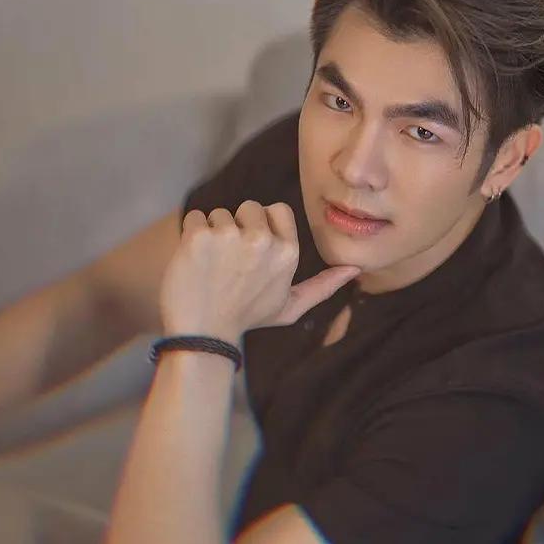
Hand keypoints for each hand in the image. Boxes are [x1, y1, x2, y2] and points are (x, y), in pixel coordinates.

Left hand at [159, 201, 358, 342]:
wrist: (202, 335)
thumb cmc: (247, 318)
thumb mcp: (290, 307)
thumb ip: (322, 286)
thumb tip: (355, 269)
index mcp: (288, 253)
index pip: (276, 209)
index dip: (262, 224)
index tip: (251, 249)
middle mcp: (263, 241)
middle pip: (247, 207)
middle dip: (236, 227)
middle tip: (229, 262)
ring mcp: (230, 237)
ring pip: (218, 213)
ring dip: (211, 233)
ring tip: (211, 266)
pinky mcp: (199, 237)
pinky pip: (194, 217)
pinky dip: (189, 235)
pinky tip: (193, 261)